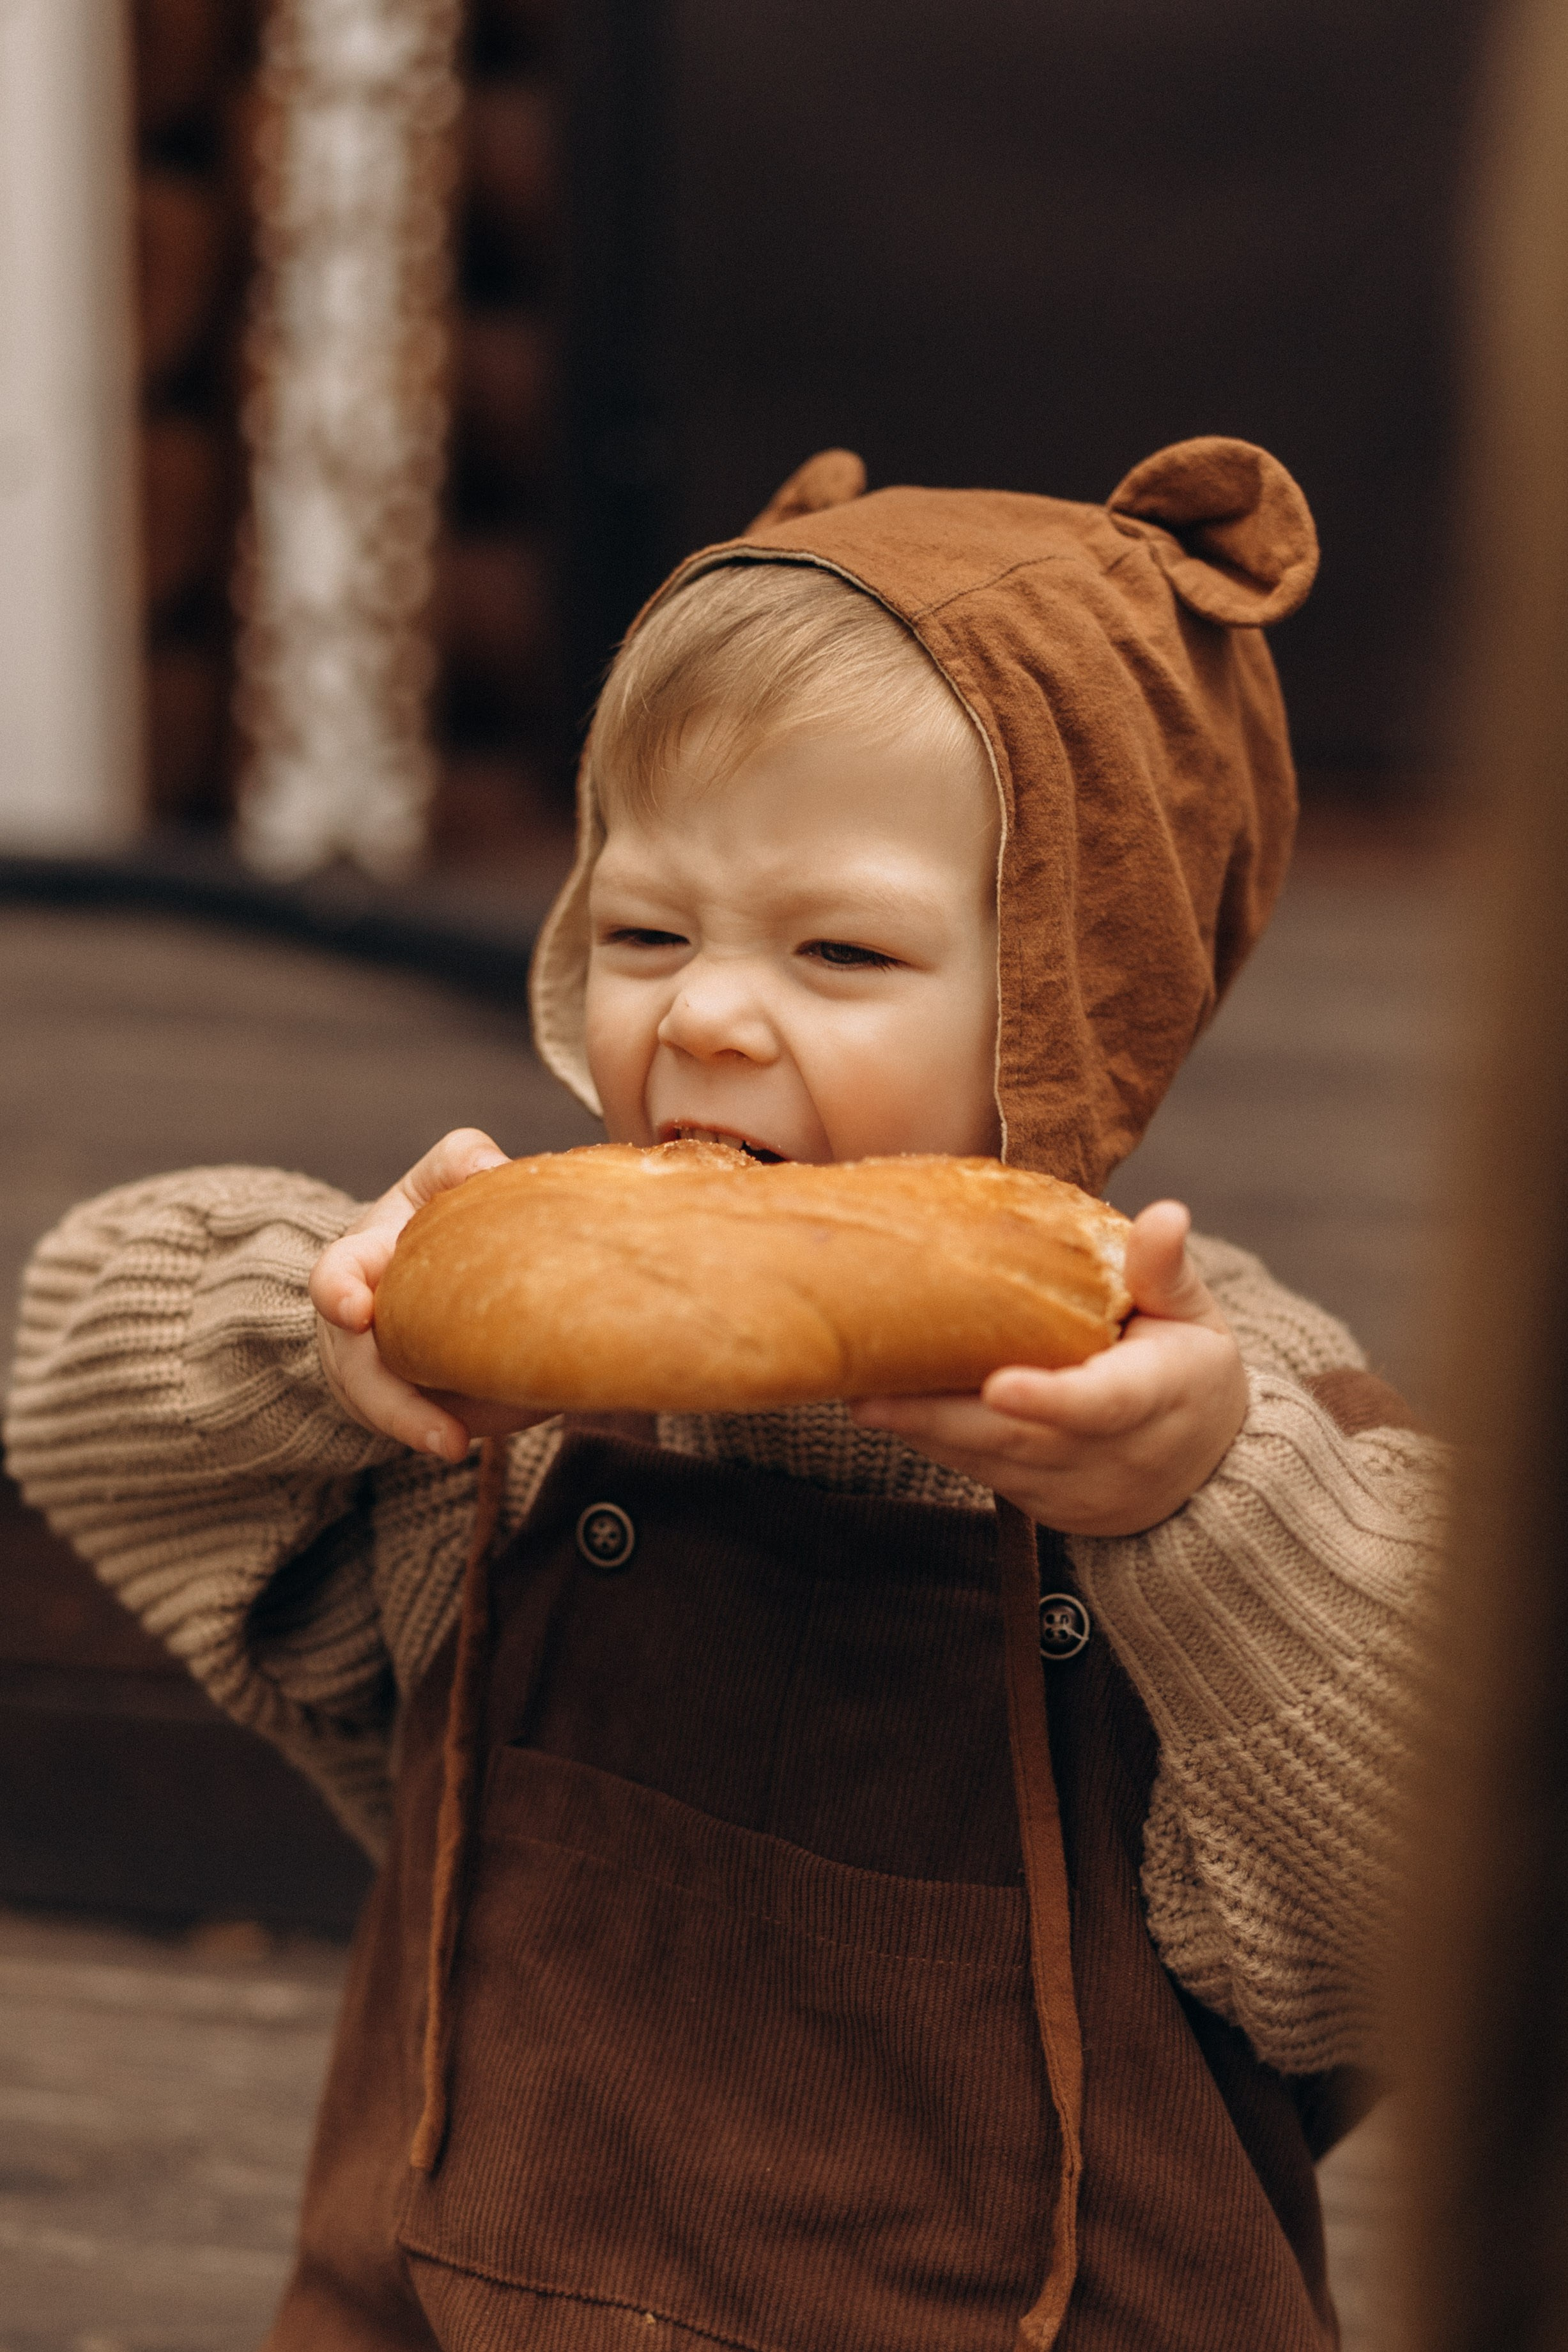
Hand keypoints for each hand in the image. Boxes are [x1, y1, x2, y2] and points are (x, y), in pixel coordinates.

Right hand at [311, 1128, 553, 1461]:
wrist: (425, 1286)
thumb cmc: (425, 1228)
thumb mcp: (434, 1183)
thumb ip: (459, 1161)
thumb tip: (494, 1166)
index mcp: (359, 1266)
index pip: (334, 1275)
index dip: (338, 1291)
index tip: (354, 1308)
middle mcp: (359, 1331)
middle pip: (360, 1371)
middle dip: (391, 1401)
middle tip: (437, 1428)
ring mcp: (383, 1377)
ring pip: (388, 1410)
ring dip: (418, 1427)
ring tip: (453, 1445)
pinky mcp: (417, 1407)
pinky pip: (427, 1426)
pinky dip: (448, 1432)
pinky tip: (472, 1442)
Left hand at [849, 1201, 1249, 1535]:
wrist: (1202, 1475)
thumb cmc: (1188, 1373)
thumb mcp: (1192, 1317)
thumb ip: (1165, 1270)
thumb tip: (1167, 1212)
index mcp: (1155, 1397)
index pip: (1100, 1404)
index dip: (1049, 1399)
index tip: (998, 1385)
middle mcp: (1110, 1452)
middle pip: (1017, 1439)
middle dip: (939, 1418)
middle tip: (868, 1392)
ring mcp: (1070, 1485)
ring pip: (986, 1460)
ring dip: (920, 1429)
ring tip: (858, 1391)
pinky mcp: (1037, 1501)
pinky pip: (978, 1471)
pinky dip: (933, 1441)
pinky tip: (885, 1408)